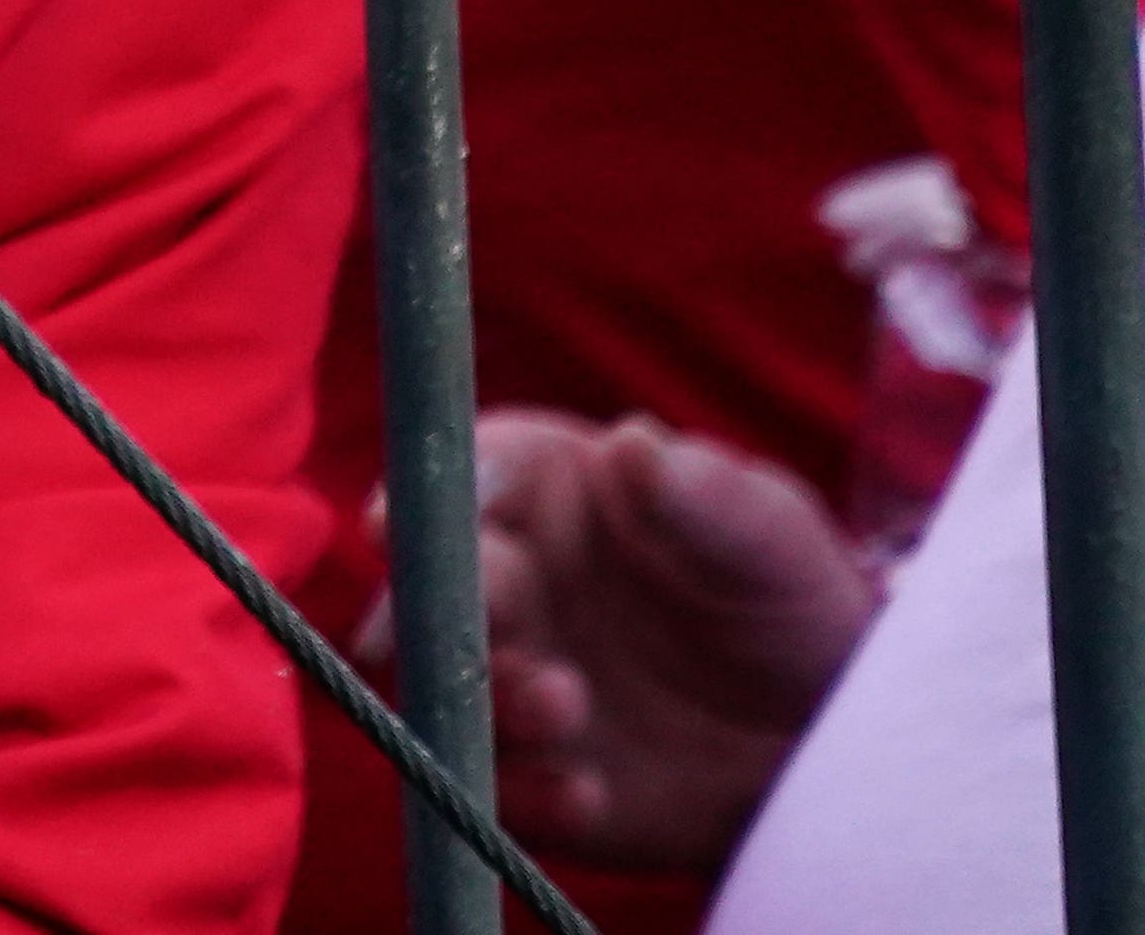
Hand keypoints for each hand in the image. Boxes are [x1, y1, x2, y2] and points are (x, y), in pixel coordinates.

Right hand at [347, 409, 879, 868]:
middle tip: (507, 625)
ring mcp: (495, 677)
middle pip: (419, 582)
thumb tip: (635, 444)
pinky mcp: (516, 771)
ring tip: (568, 705)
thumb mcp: (770, 540)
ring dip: (482, 697)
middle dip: (445, 606)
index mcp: (529, 493)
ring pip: (432, 685)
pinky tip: (590, 794)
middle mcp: (492, 579)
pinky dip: (523, 793)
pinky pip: (484, 787)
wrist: (819, 734)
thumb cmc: (784, 600)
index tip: (429, 520)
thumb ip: (706, 494)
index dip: (431, 496)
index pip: (452, 477)